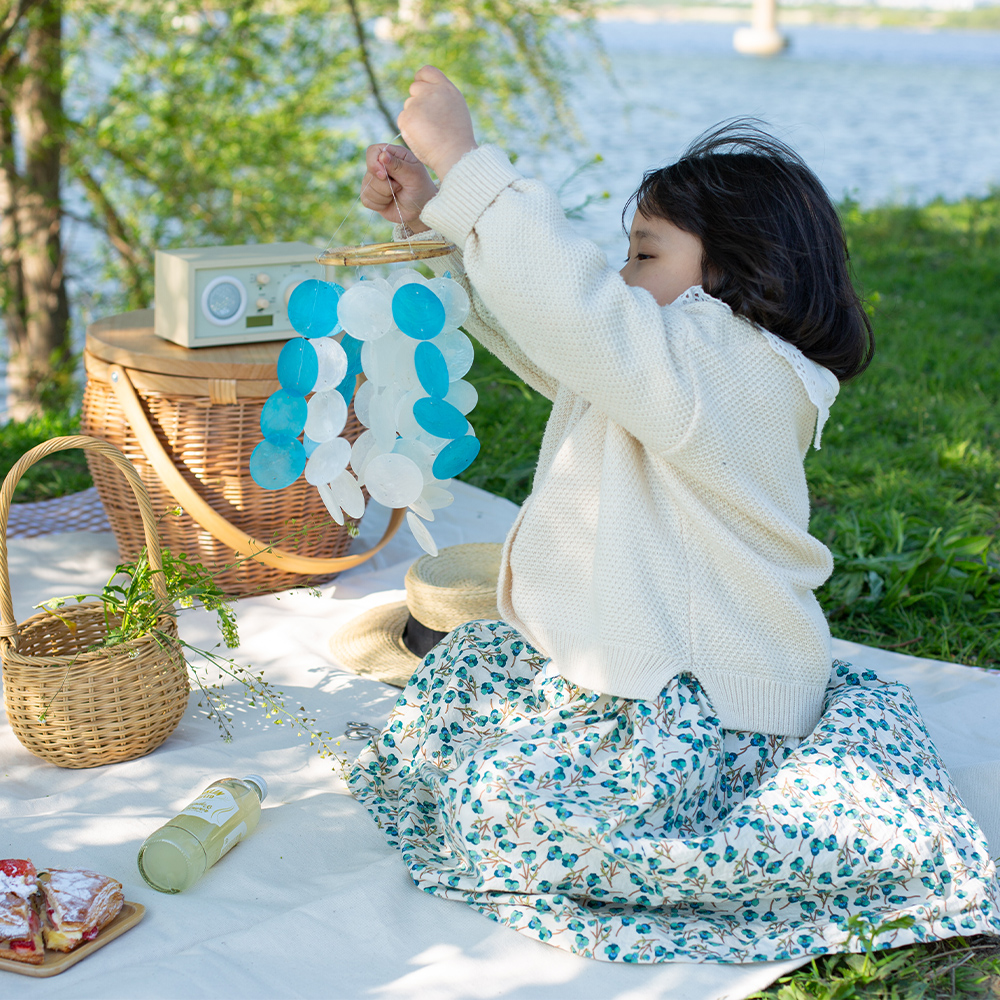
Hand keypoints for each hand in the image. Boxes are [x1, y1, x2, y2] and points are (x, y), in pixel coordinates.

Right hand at [360, 143, 437, 231]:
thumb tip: (383, 155)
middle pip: (369, 172)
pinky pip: (366, 200)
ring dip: (384, 196)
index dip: (374, 163)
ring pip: (367, 187)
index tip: (384, 175)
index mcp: (393, 155)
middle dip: (384, 185)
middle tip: (400, 187)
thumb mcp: (414, 176)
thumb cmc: (421, 189)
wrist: (420, 210)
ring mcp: (375, 181)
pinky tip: (389, 203)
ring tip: (396, 195)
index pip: (373, 151)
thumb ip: (398, 165)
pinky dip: (379, 204)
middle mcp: (382, 166)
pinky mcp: (372, 196)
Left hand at [397, 65, 476, 179]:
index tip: (421, 90)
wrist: (454, 155)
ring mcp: (418, 103)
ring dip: (414, 116)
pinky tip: (421, 137)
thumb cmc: (457, 138)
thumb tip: (426, 91)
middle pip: (414, 88)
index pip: (426, 72)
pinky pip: (403, 119)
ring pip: (408, 105)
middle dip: (417, 101)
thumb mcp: (456, 109)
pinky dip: (409, 128)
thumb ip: (441, 97)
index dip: (421, 79)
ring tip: (429, 132)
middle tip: (428, 121)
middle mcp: (432, 92)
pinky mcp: (407, 117)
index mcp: (446, 88)